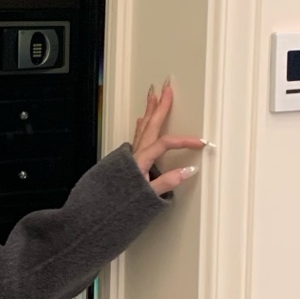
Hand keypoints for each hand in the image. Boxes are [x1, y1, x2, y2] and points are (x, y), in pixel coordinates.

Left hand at [132, 79, 205, 196]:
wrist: (99, 210)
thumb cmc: (122, 203)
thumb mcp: (148, 195)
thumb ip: (168, 182)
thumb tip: (188, 170)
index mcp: (141, 160)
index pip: (166, 143)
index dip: (184, 141)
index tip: (200, 143)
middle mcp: (135, 154)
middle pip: (151, 125)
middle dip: (160, 105)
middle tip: (166, 87)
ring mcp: (130, 155)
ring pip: (142, 127)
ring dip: (149, 110)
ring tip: (153, 95)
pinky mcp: (127, 159)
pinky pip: (137, 135)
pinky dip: (142, 124)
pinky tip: (141, 120)